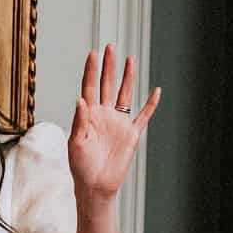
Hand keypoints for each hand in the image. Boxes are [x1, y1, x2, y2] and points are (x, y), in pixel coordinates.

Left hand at [69, 44, 159, 200]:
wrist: (96, 186)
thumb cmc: (81, 166)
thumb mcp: (76, 142)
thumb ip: (79, 120)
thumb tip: (80, 99)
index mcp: (88, 115)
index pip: (89, 87)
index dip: (91, 71)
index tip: (92, 54)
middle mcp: (104, 115)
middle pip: (107, 85)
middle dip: (109, 66)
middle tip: (110, 47)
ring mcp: (119, 123)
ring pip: (125, 94)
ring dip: (128, 77)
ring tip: (130, 59)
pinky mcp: (131, 134)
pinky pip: (143, 116)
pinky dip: (151, 104)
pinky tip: (156, 91)